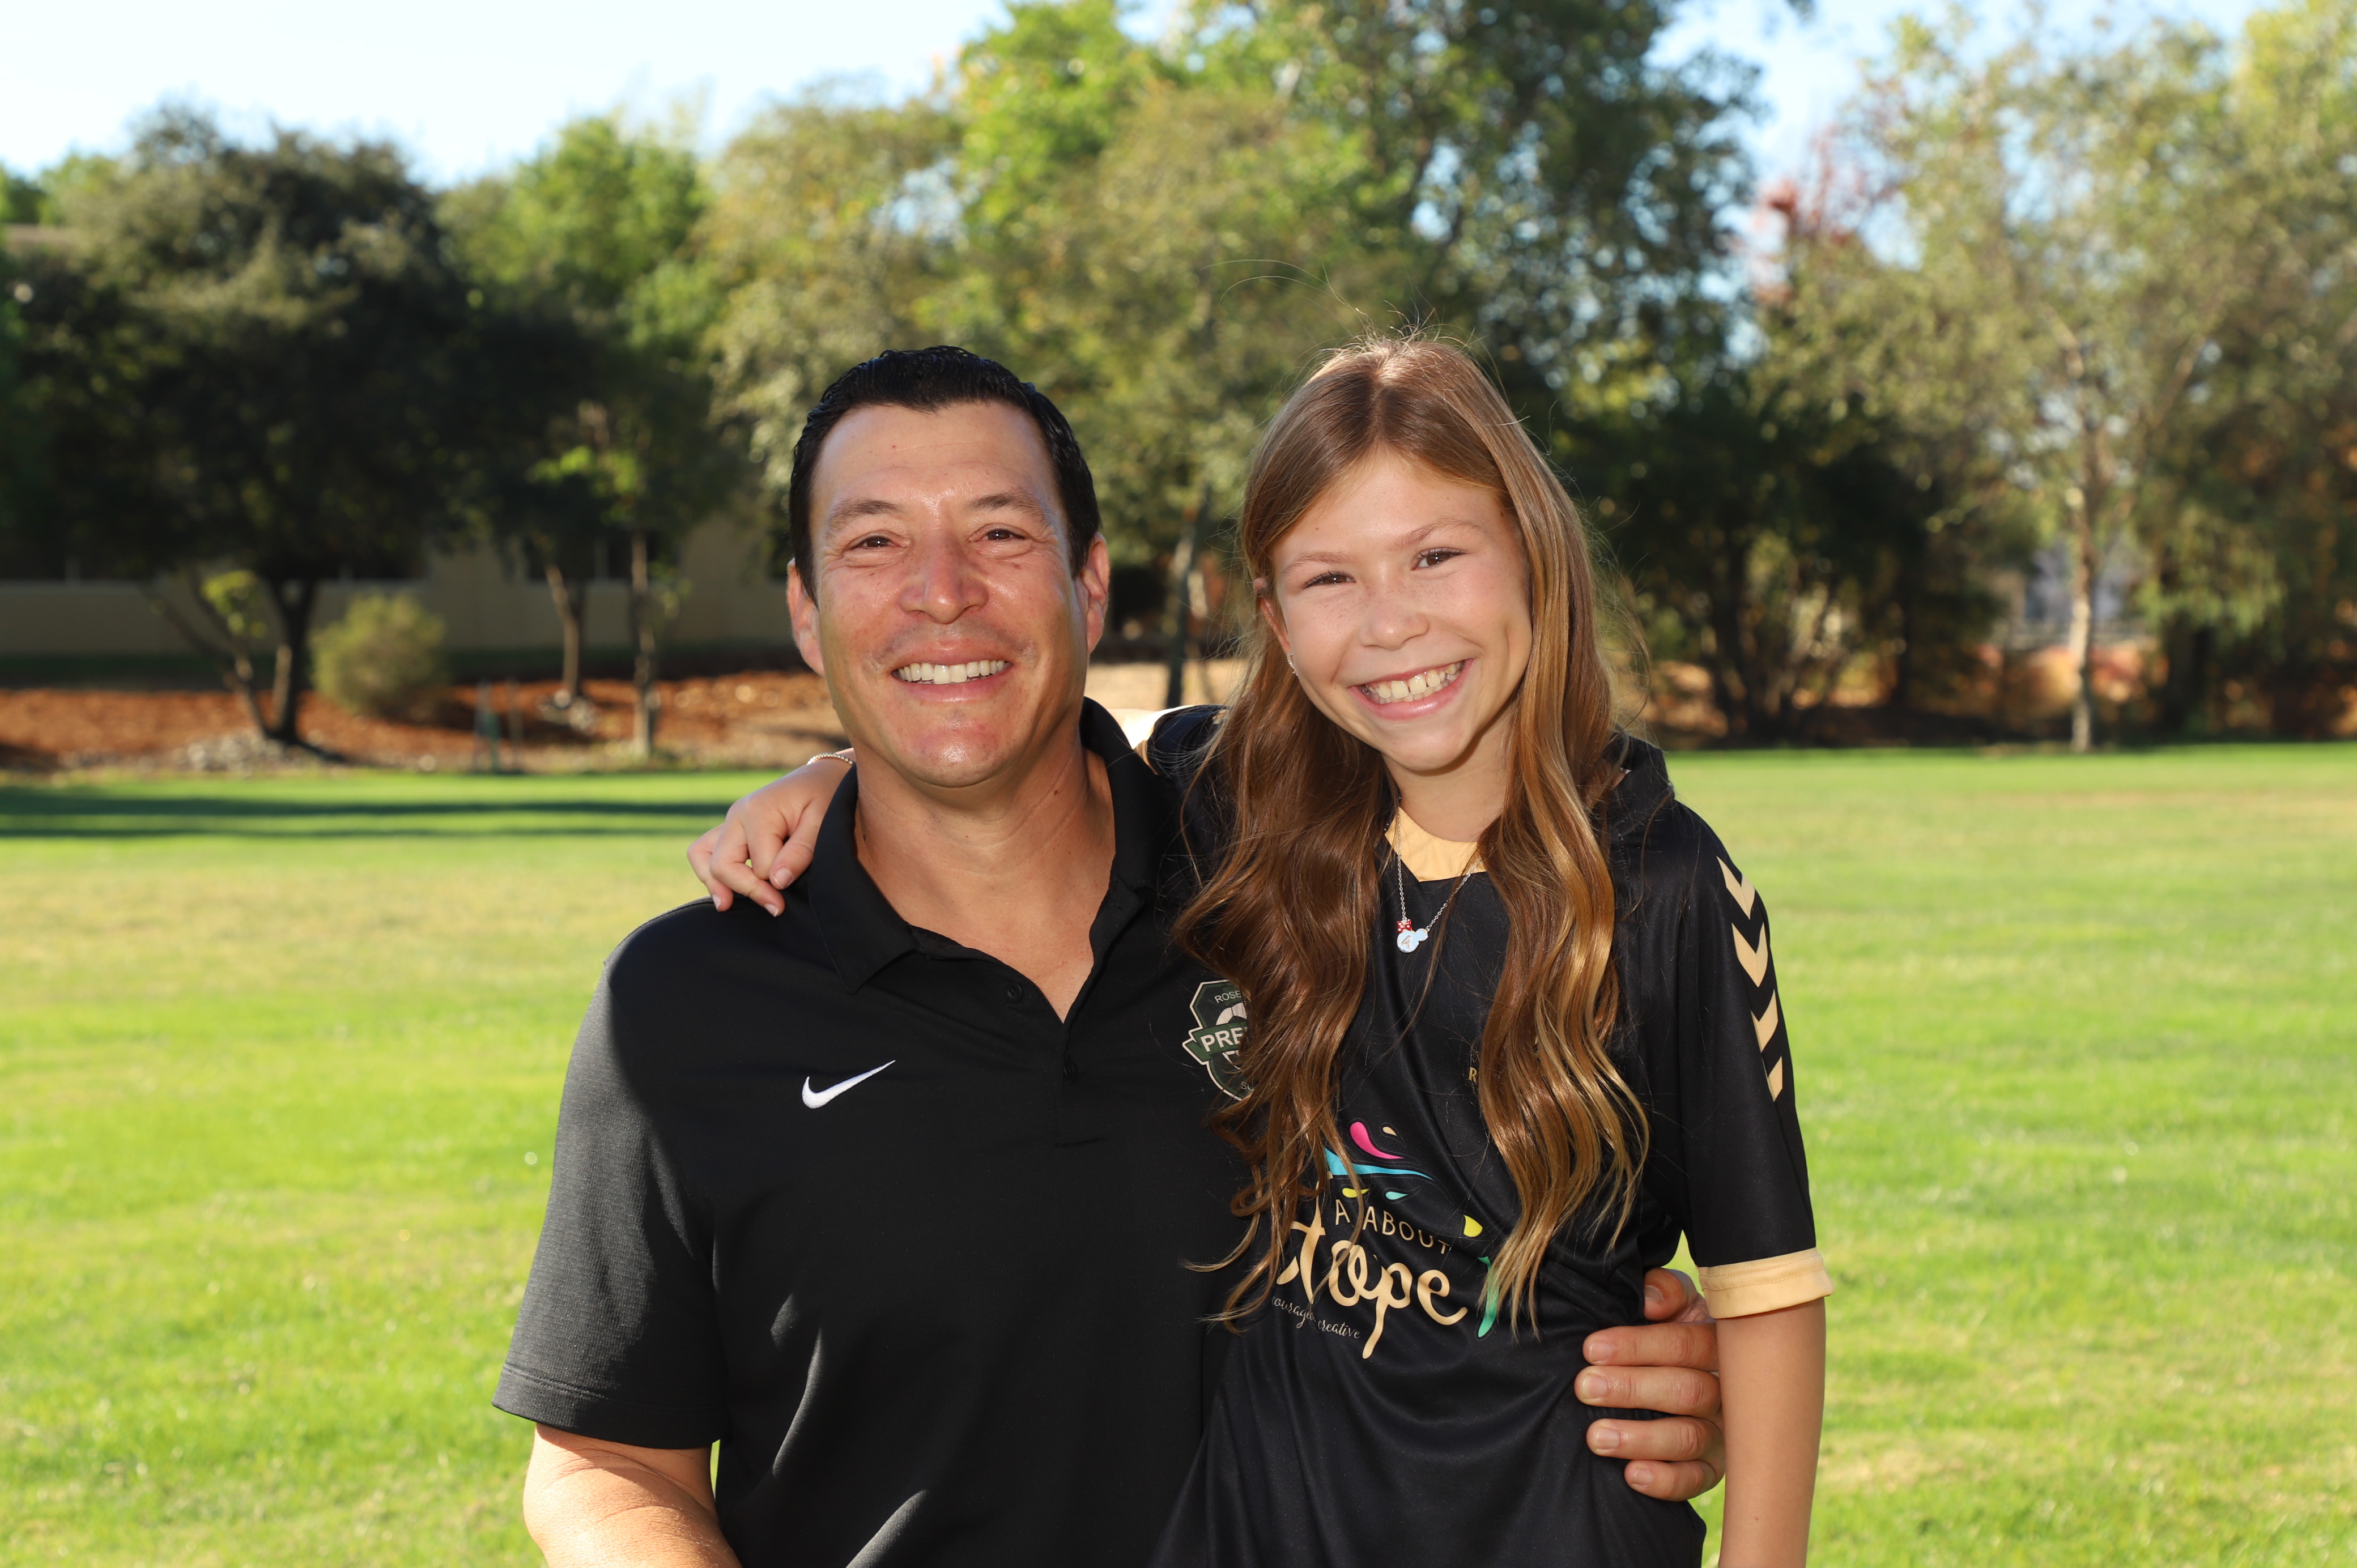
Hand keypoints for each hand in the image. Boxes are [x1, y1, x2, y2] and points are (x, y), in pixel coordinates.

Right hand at [687, 754, 850, 914]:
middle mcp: (737, 814)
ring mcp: (731, 820)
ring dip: (714, 882)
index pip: (757, 866)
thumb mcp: (823, 822)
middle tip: (774, 908)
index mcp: (758, 811)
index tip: (786, 903)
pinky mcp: (731, 827)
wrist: (822, 777)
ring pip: (701, 856)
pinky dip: (711, 872)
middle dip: (745, 890)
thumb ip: (800, 852)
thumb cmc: (826, 798)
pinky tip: (726, 891)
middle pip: (721, 865)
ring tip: (729, 905)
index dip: (772, 889)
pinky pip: (705, 850)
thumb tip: (777, 882)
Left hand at [1579, 1267, 1724, 1501]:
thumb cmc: (1665, 1328)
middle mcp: (1725, 1389)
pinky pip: (1695, 1480)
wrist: (1676, 1368)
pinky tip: (1631, 1475)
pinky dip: (1665, 1481)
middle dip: (1631, 1389)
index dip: (1638, 1346)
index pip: (1685, 1344)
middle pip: (1686, 1391)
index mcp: (1715, 1342)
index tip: (1591, 1349)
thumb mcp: (1669, 1302)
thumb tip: (1651, 1302)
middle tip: (1584, 1388)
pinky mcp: (1712, 1467)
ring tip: (1596, 1436)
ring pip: (1688, 1437)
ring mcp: (1721, 1431)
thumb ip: (1664, 1291)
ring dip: (1640, 1437)